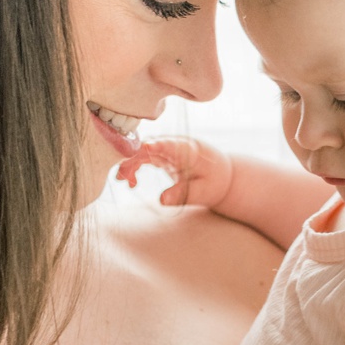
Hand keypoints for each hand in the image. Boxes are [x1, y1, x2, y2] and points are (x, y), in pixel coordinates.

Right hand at [115, 133, 234, 208]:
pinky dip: (135, 167)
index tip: (142, 149)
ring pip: (143, 150)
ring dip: (130, 163)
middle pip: (150, 145)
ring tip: (125, 182)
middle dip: (133, 158)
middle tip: (122, 177)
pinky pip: (144, 156)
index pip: (169, 144)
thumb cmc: (215, 182)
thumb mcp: (203, 192)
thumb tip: (162, 200)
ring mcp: (168, 148)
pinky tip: (131, 182)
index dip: (155, 145)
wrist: (222, 177)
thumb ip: (182, 195)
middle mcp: (176, 145)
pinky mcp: (164, 155)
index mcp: (189, 150)